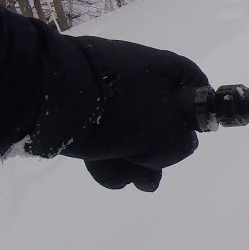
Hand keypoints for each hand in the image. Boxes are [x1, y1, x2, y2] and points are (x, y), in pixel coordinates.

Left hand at [28, 37, 207, 190]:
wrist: (50, 96)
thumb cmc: (120, 110)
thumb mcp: (166, 134)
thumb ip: (181, 144)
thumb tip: (174, 147)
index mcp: (166, 69)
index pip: (198, 89)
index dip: (197, 118)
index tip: (188, 140)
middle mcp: (140, 75)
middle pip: (163, 117)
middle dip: (157, 152)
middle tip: (151, 174)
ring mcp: (110, 89)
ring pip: (132, 131)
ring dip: (133, 161)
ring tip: (127, 180)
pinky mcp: (83, 106)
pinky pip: (105, 133)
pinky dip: (108, 156)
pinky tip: (107, 175)